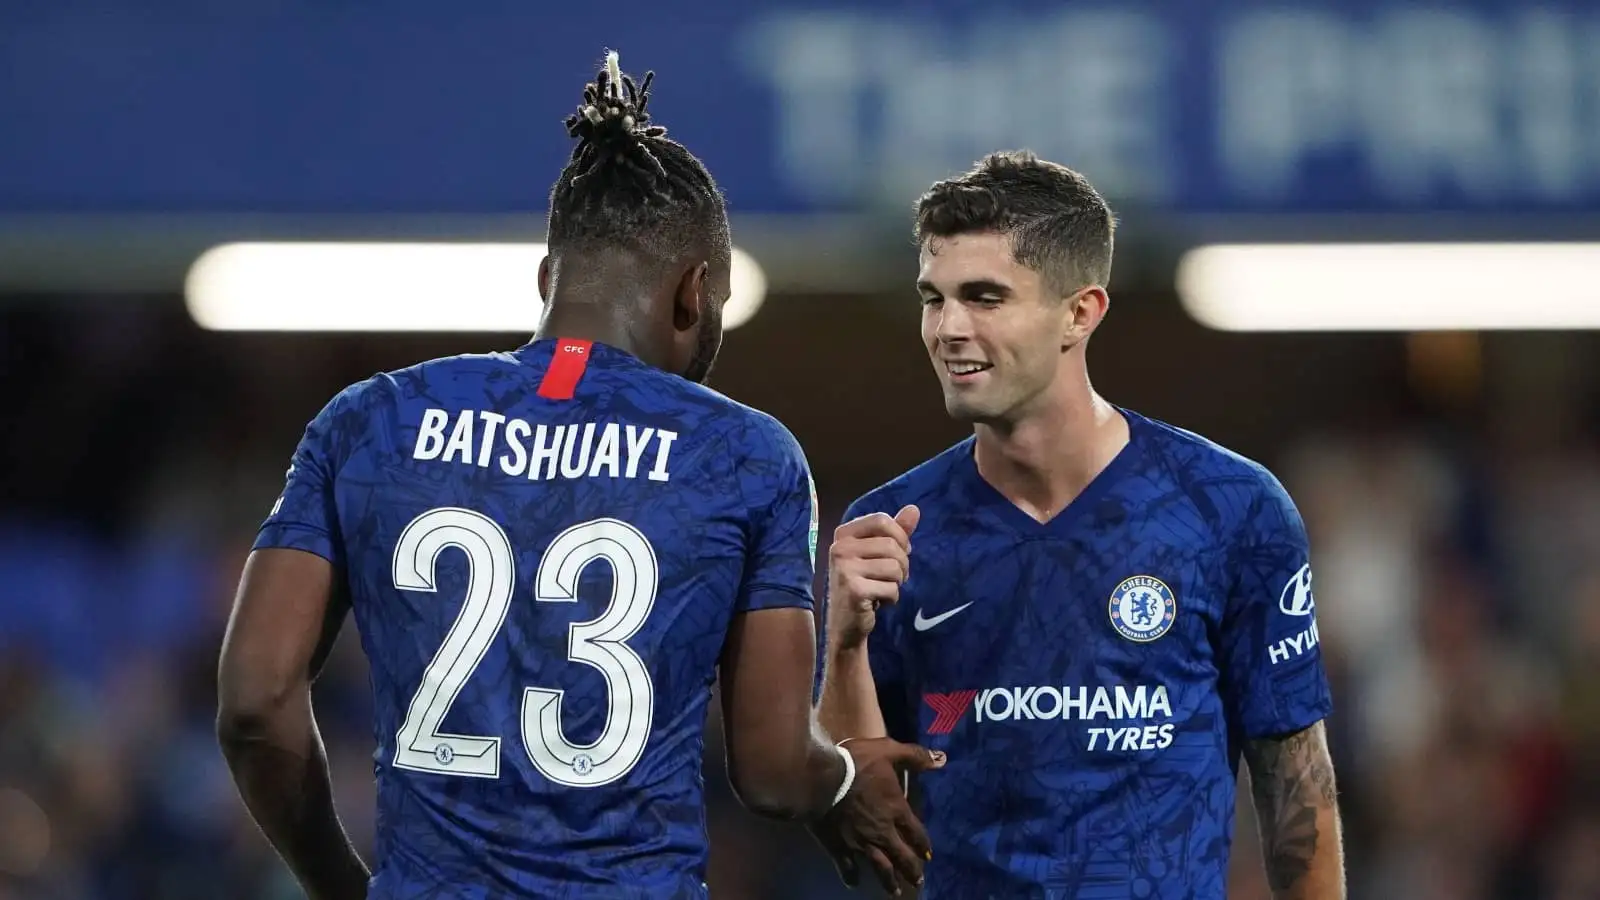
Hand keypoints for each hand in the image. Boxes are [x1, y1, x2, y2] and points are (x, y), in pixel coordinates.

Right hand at [810, 737, 945, 895]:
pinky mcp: (839, 847)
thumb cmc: (856, 763)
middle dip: (911, 869)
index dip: (923, 844)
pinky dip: (851, 876)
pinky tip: (854, 883)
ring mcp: (860, 842)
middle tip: (918, 881)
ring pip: (879, 867)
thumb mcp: (888, 751)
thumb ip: (915, 756)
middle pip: (901, 856)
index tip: (928, 855)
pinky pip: (847, 867)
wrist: (821, 778)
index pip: (915, 832)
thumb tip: (943, 759)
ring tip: (894, 892)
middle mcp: (882, 832)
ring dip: (889, 881)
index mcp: (895, 810)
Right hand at [828, 505, 919, 648]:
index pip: (882, 520)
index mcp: (843, 534)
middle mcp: (839, 548)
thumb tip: (914, 509)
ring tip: (882, 589)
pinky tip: (877, 602)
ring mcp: (844, 569)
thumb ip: (895, 532)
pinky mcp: (853, 589)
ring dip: (897, 583)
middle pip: (892, 545)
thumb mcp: (878, 554)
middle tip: (891, 578)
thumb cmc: (863, 583)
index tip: (899, 553)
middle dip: (902, 565)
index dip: (900, 537)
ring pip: (894, 567)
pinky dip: (891, 598)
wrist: (846, 623)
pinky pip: (891, 588)